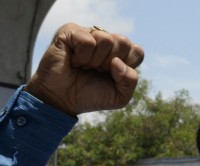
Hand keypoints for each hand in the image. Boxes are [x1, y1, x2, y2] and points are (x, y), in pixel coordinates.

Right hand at [25, 23, 143, 115]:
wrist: (62, 99)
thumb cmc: (90, 96)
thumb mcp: (120, 96)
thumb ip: (130, 80)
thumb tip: (117, 61)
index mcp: (120, 55)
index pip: (137, 51)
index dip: (127, 65)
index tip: (113, 75)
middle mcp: (106, 42)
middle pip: (124, 42)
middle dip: (110, 63)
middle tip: (96, 70)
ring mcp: (89, 34)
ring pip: (106, 39)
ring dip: (95, 61)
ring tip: (83, 66)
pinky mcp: (71, 31)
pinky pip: (88, 41)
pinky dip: (82, 57)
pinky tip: (73, 61)